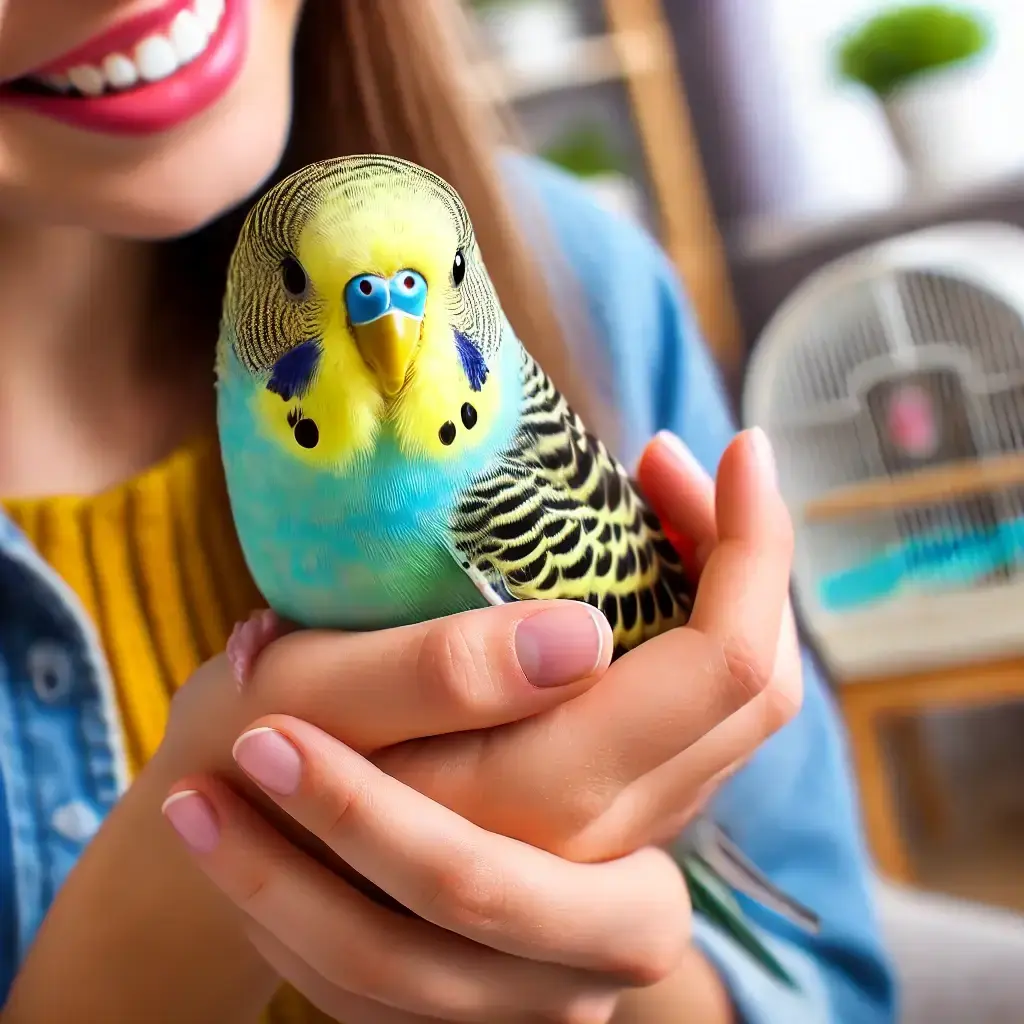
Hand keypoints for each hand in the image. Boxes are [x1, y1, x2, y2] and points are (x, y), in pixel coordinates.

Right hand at [159, 426, 794, 1022]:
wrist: (236, 856)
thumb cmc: (249, 754)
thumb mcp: (306, 694)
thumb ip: (437, 674)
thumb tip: (582, 631)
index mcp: (543, 795)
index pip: (722, 665)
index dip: (753, 546)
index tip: (739, 447)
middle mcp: (602, 832)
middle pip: (754, 685)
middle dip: (742, 555)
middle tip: (660, 461)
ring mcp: (608, 834)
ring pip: (734, 712)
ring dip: (718, 592)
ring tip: (647, 498)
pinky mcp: (596, 819)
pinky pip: (692, 727)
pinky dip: (689, 636)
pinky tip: (629, 574)